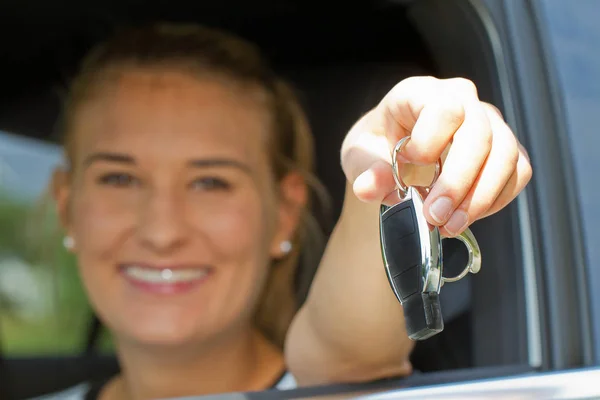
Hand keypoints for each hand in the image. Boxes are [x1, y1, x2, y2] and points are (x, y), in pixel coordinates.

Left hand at [341, 76, 532, 236]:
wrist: (391, 161)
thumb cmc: (375, 150)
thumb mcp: (358, 158)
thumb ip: (365, 171)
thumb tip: (368, 188)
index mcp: (420, 93)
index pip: (444, 108)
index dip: (430, 142)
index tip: (408, 168)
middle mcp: (461, 101)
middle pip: (480, 133)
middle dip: (457, 182)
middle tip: (434, 216)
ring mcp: (488, 123)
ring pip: (505, 154)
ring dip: (479, 197)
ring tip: (449, 225)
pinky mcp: (505, 150)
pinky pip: (517, 173)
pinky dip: (494, 200)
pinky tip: (466, 216)